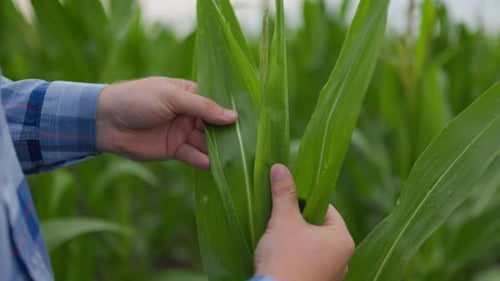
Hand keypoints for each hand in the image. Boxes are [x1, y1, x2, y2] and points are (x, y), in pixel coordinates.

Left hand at [96, 77, 237, 168]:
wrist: (106, 121)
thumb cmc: (138, 99)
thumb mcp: (172, 97)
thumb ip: (203, 107)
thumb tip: (233, 116)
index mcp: (189, 94)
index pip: (216, 103)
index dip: (230, 112)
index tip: (250, 121)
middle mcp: (189, 114)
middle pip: (214, 125)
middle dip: (228, 134)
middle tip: (248, 144)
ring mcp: (182, 132)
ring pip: (205, 142)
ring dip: (218, 150)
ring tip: (235, 158)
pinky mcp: (174, 150)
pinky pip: (192, 156)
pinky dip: (202, 160)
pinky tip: (214, 165)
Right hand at [254, 164, 353, 280]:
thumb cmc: (285, 258)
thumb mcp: (283, 221)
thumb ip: (284, 193)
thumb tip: (279, 167)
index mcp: (343, 239)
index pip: (327, 209)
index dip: (306, 202)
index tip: (288, 202)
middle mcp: (345, 259)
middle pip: (320, 228)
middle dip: (301, 222)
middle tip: (282, 219)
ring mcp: (333, 275)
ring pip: (314, 247)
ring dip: (298, 240)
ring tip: (280, 239)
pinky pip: (310, 263)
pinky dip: (298, 257)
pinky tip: (282, 257)